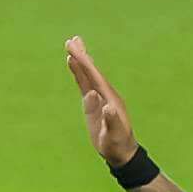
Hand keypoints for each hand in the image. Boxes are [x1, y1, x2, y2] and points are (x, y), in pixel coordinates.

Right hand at [62, 36, 134, 169]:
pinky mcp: (93, 104)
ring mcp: (99, 98)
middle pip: (91, 71)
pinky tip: (74, 67)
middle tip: (72, 40)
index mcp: (109, 98)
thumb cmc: (117, 144)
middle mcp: (105, 94)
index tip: (74, 51)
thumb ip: (112, 120)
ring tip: (71, 47)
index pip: (95, 77)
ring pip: (88, 76)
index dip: (84, 64)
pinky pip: (84, 85)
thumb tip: (107, 106)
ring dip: (80, 61)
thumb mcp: (115, 134)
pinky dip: (79, 74)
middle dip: (82, 56)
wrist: (121, 151)